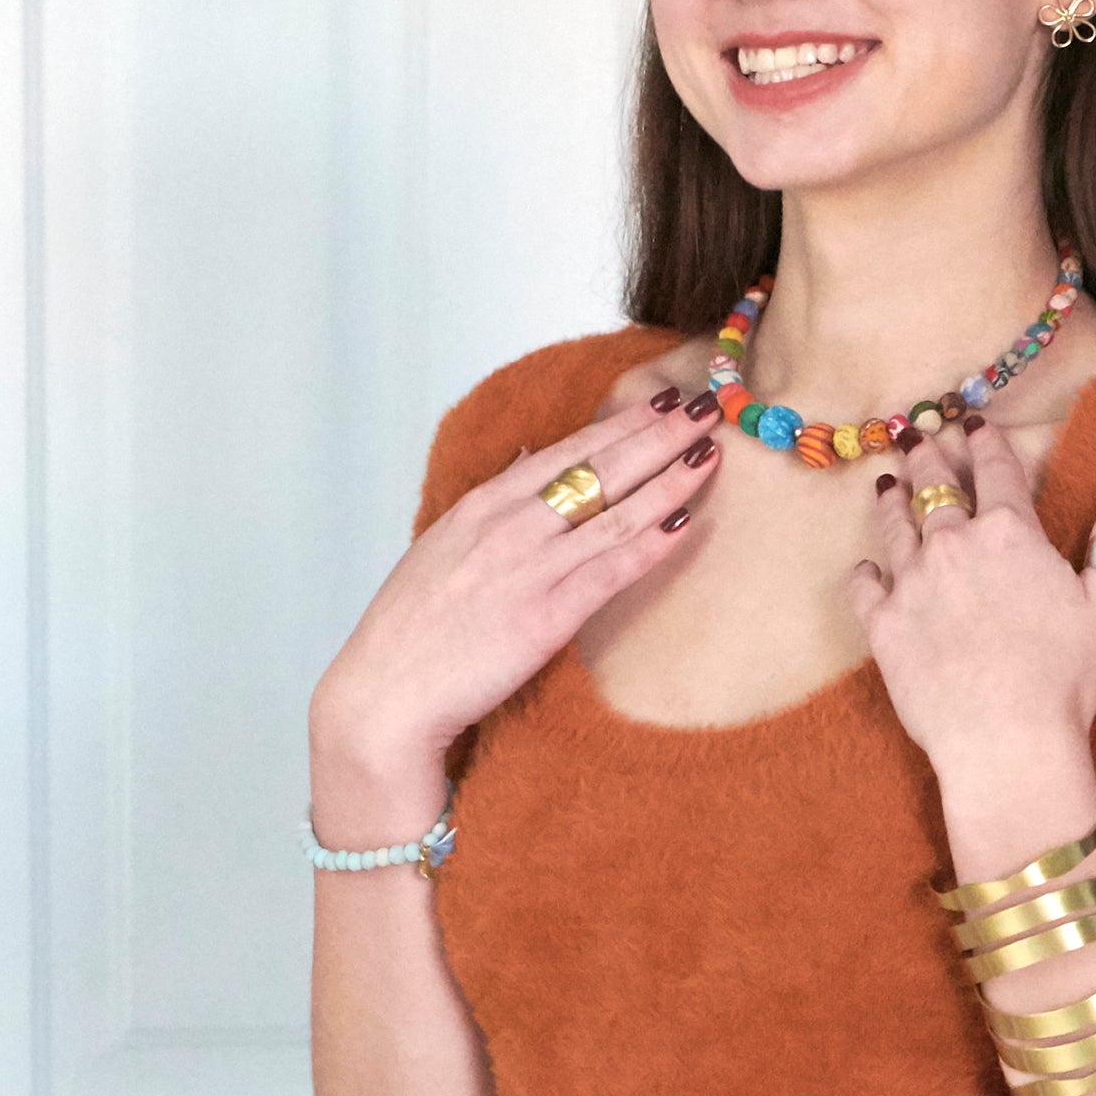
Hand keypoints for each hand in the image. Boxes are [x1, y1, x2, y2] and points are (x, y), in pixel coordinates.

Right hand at [311, 387, 724, 779]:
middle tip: (705, 409)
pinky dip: (652, 544)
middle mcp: (510, 525)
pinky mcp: (546, 616)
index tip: (661, 402)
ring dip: (669, 480)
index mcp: (484, 504)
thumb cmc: (415, 625)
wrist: (386, 692)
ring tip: (709, 453)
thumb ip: (493, 498)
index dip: (621, 424)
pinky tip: (686, 523)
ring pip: (616, 513)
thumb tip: (529, 453)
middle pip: (600, 468)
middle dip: (658, 436)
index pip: (568, 450)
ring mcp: (529, 568)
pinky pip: (612, 570)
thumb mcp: (445, 543)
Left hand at [846, 413, 1095, 789]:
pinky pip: (863, 583)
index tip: (973, 424)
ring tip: (887, 482)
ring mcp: (912, 582)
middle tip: (916, 436)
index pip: (994, 469)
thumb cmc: (1066, 676)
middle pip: (935, 486)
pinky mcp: (882, 624)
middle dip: (928, 456)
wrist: (1007, 741)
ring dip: (891, 498)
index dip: (984, 442)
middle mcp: (954, 544)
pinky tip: (868, 566)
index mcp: (1010, 532)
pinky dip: (866, 570)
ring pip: (893, 524)